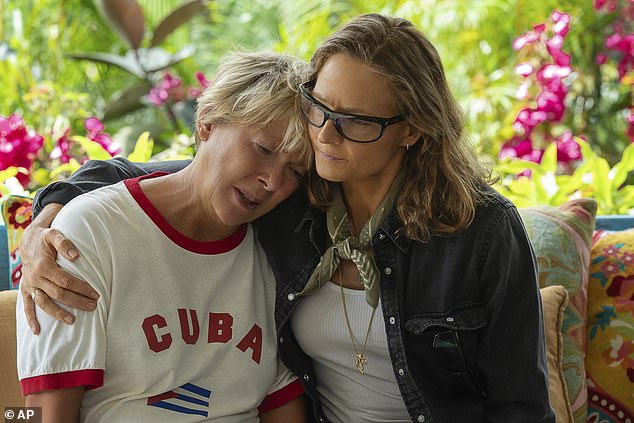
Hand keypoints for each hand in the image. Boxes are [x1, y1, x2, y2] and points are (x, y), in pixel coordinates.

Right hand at [19, 203, 99, 334]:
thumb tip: (76, 255)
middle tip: (93, 307)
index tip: (96, 294)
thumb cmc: (45, 238)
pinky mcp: (25, 290)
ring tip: (73, 321)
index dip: (81, 288)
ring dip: (58, 313)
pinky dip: (31, 319)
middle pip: (58, 294)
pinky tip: (37, 331)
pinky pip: (27, 306)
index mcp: (44, 266)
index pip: (66, 281)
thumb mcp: (54, 234)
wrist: (27, 241)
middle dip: (76, 301)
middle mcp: (35, 278)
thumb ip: (65, 244)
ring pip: (44, 303)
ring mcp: (30, 286)